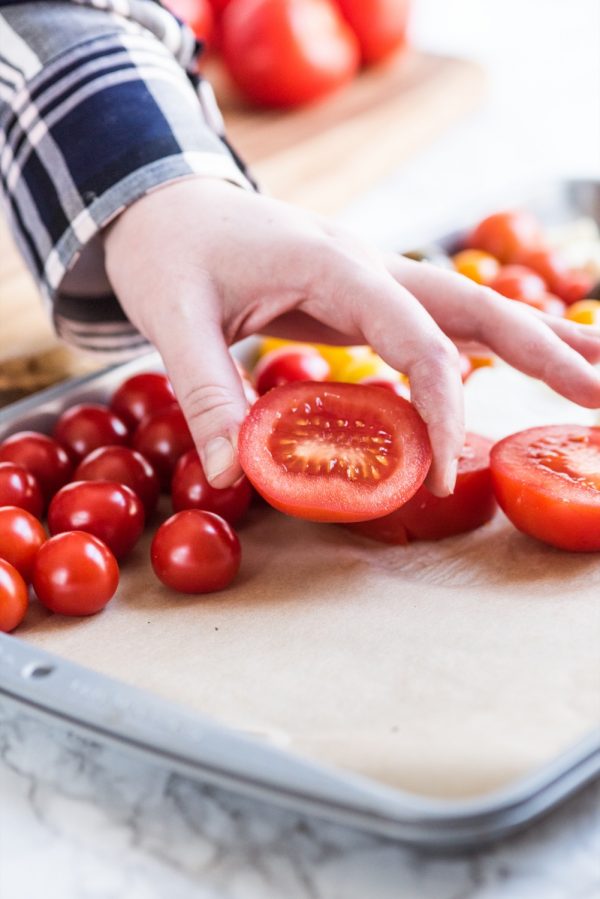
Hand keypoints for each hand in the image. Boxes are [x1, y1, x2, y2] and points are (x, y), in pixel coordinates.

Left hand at [104, 178, 599, 494]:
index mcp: (333, 265)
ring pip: (470, 306)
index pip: (416, 338)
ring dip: (534, 338)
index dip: (441, 407)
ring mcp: (371, 280)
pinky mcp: (362, 298)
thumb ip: (206, 391)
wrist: (166, 205)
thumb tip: (233, 476)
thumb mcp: (174, 316)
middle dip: (542, 348)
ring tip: (594, 372)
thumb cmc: (170, 251)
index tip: (442, 476)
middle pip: (476, 303)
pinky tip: (515, 366)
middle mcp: (368, 267)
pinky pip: (436, 324)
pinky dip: (485, 347)